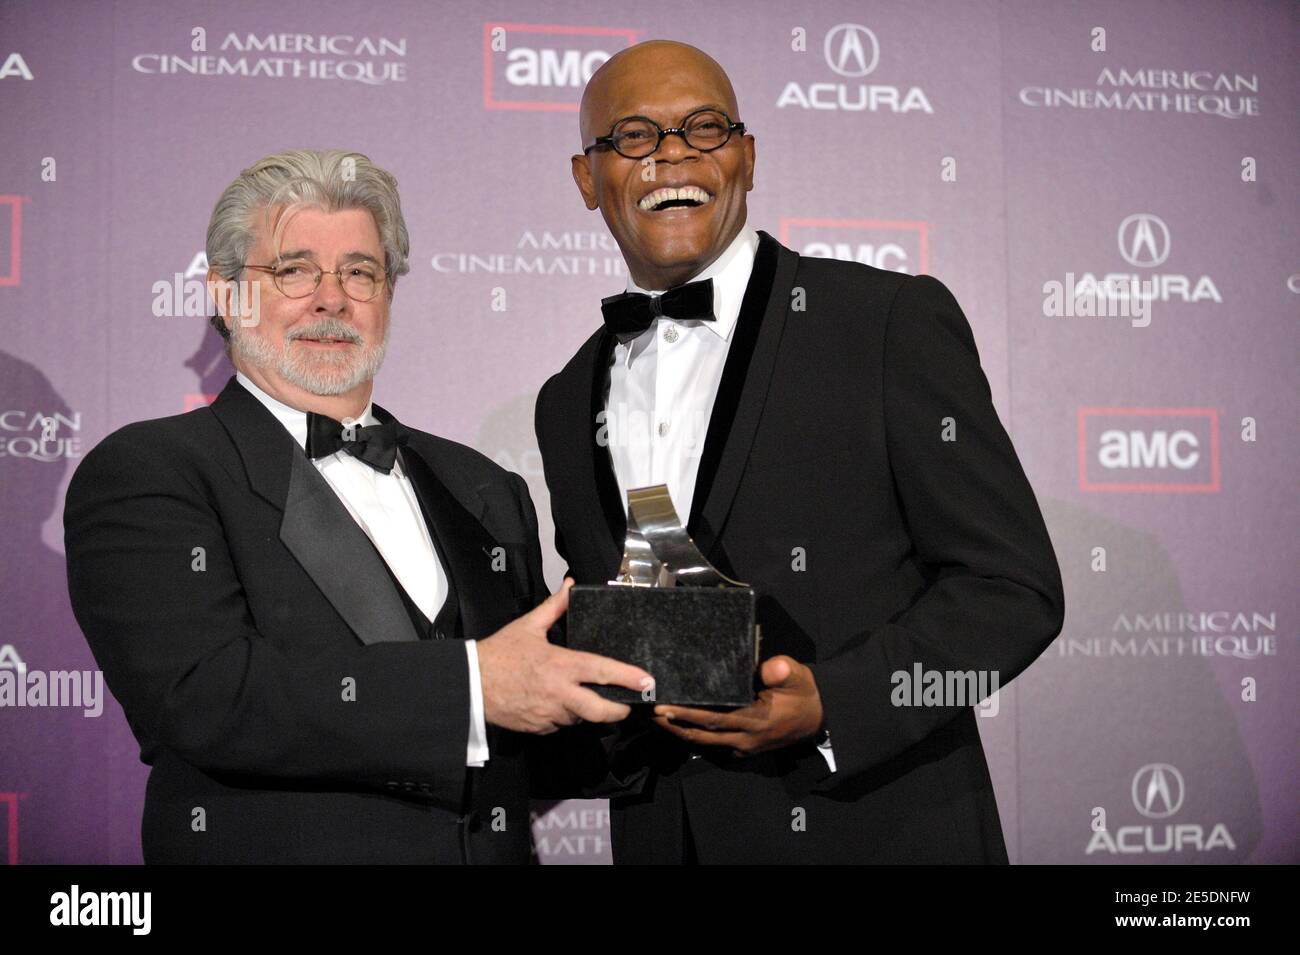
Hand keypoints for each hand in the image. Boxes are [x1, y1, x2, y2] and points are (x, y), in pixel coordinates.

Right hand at [477, 578, 653, 733]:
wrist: (470, 684)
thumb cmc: (500, 653)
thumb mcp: (528, 626)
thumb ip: (555, 607)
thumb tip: (570, 585)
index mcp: (560, 665)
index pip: (602, 672)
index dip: (628, 677)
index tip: (647, 681)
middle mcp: (559, 693)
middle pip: (601, 710)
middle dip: (620, 710)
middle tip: (628, 705)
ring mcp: (549, 714)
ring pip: (580, 719)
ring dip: (586, 711)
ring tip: (583, 697)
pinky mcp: (539, 728)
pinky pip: (561, 725)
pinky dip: (564, 717)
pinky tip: (558, 704)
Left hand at [652, 655, 823, 756]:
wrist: (818, 717)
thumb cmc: (803, 693)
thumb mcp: (798, 676)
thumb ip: (782, 671)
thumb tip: (767, 666)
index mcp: (756, 720)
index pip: (715, 719)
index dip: (688, 714)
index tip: (664, 707)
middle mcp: (745, 738)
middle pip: (702, 734)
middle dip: (672, 724)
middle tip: (646, 712)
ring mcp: (743, 747)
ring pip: (704, 742)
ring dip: (677, 731)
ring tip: (652, 718)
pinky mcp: (742, 749)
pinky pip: (712, 744)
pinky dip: (692, 734)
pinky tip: (676, 724)